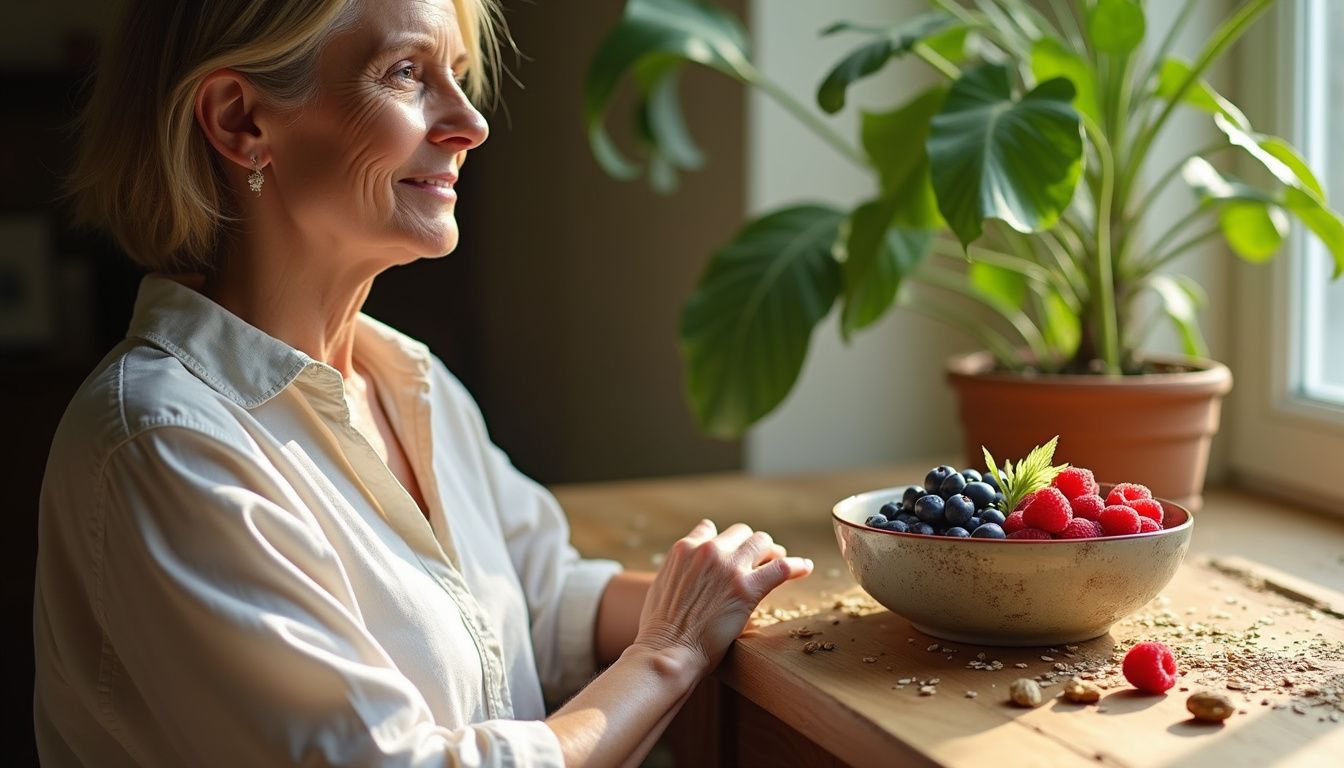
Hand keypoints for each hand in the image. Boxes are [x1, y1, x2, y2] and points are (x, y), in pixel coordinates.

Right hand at [631, 520, 812, 675]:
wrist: (668, 651)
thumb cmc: (660, 630)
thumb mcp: (661, 586)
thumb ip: (678, 570)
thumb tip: (685, 570)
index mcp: (685, 549)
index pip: (710, 529)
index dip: (723, 542)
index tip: (731, 553)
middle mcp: (708, 550)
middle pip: (741, 533)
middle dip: (750, 545)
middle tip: (761, 559)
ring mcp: (729, 567)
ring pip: (762, 542)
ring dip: (771, 551)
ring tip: (778, 562)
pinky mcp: (747, 587)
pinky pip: (781, 568)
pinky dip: (797, 565)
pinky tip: (805, 568)